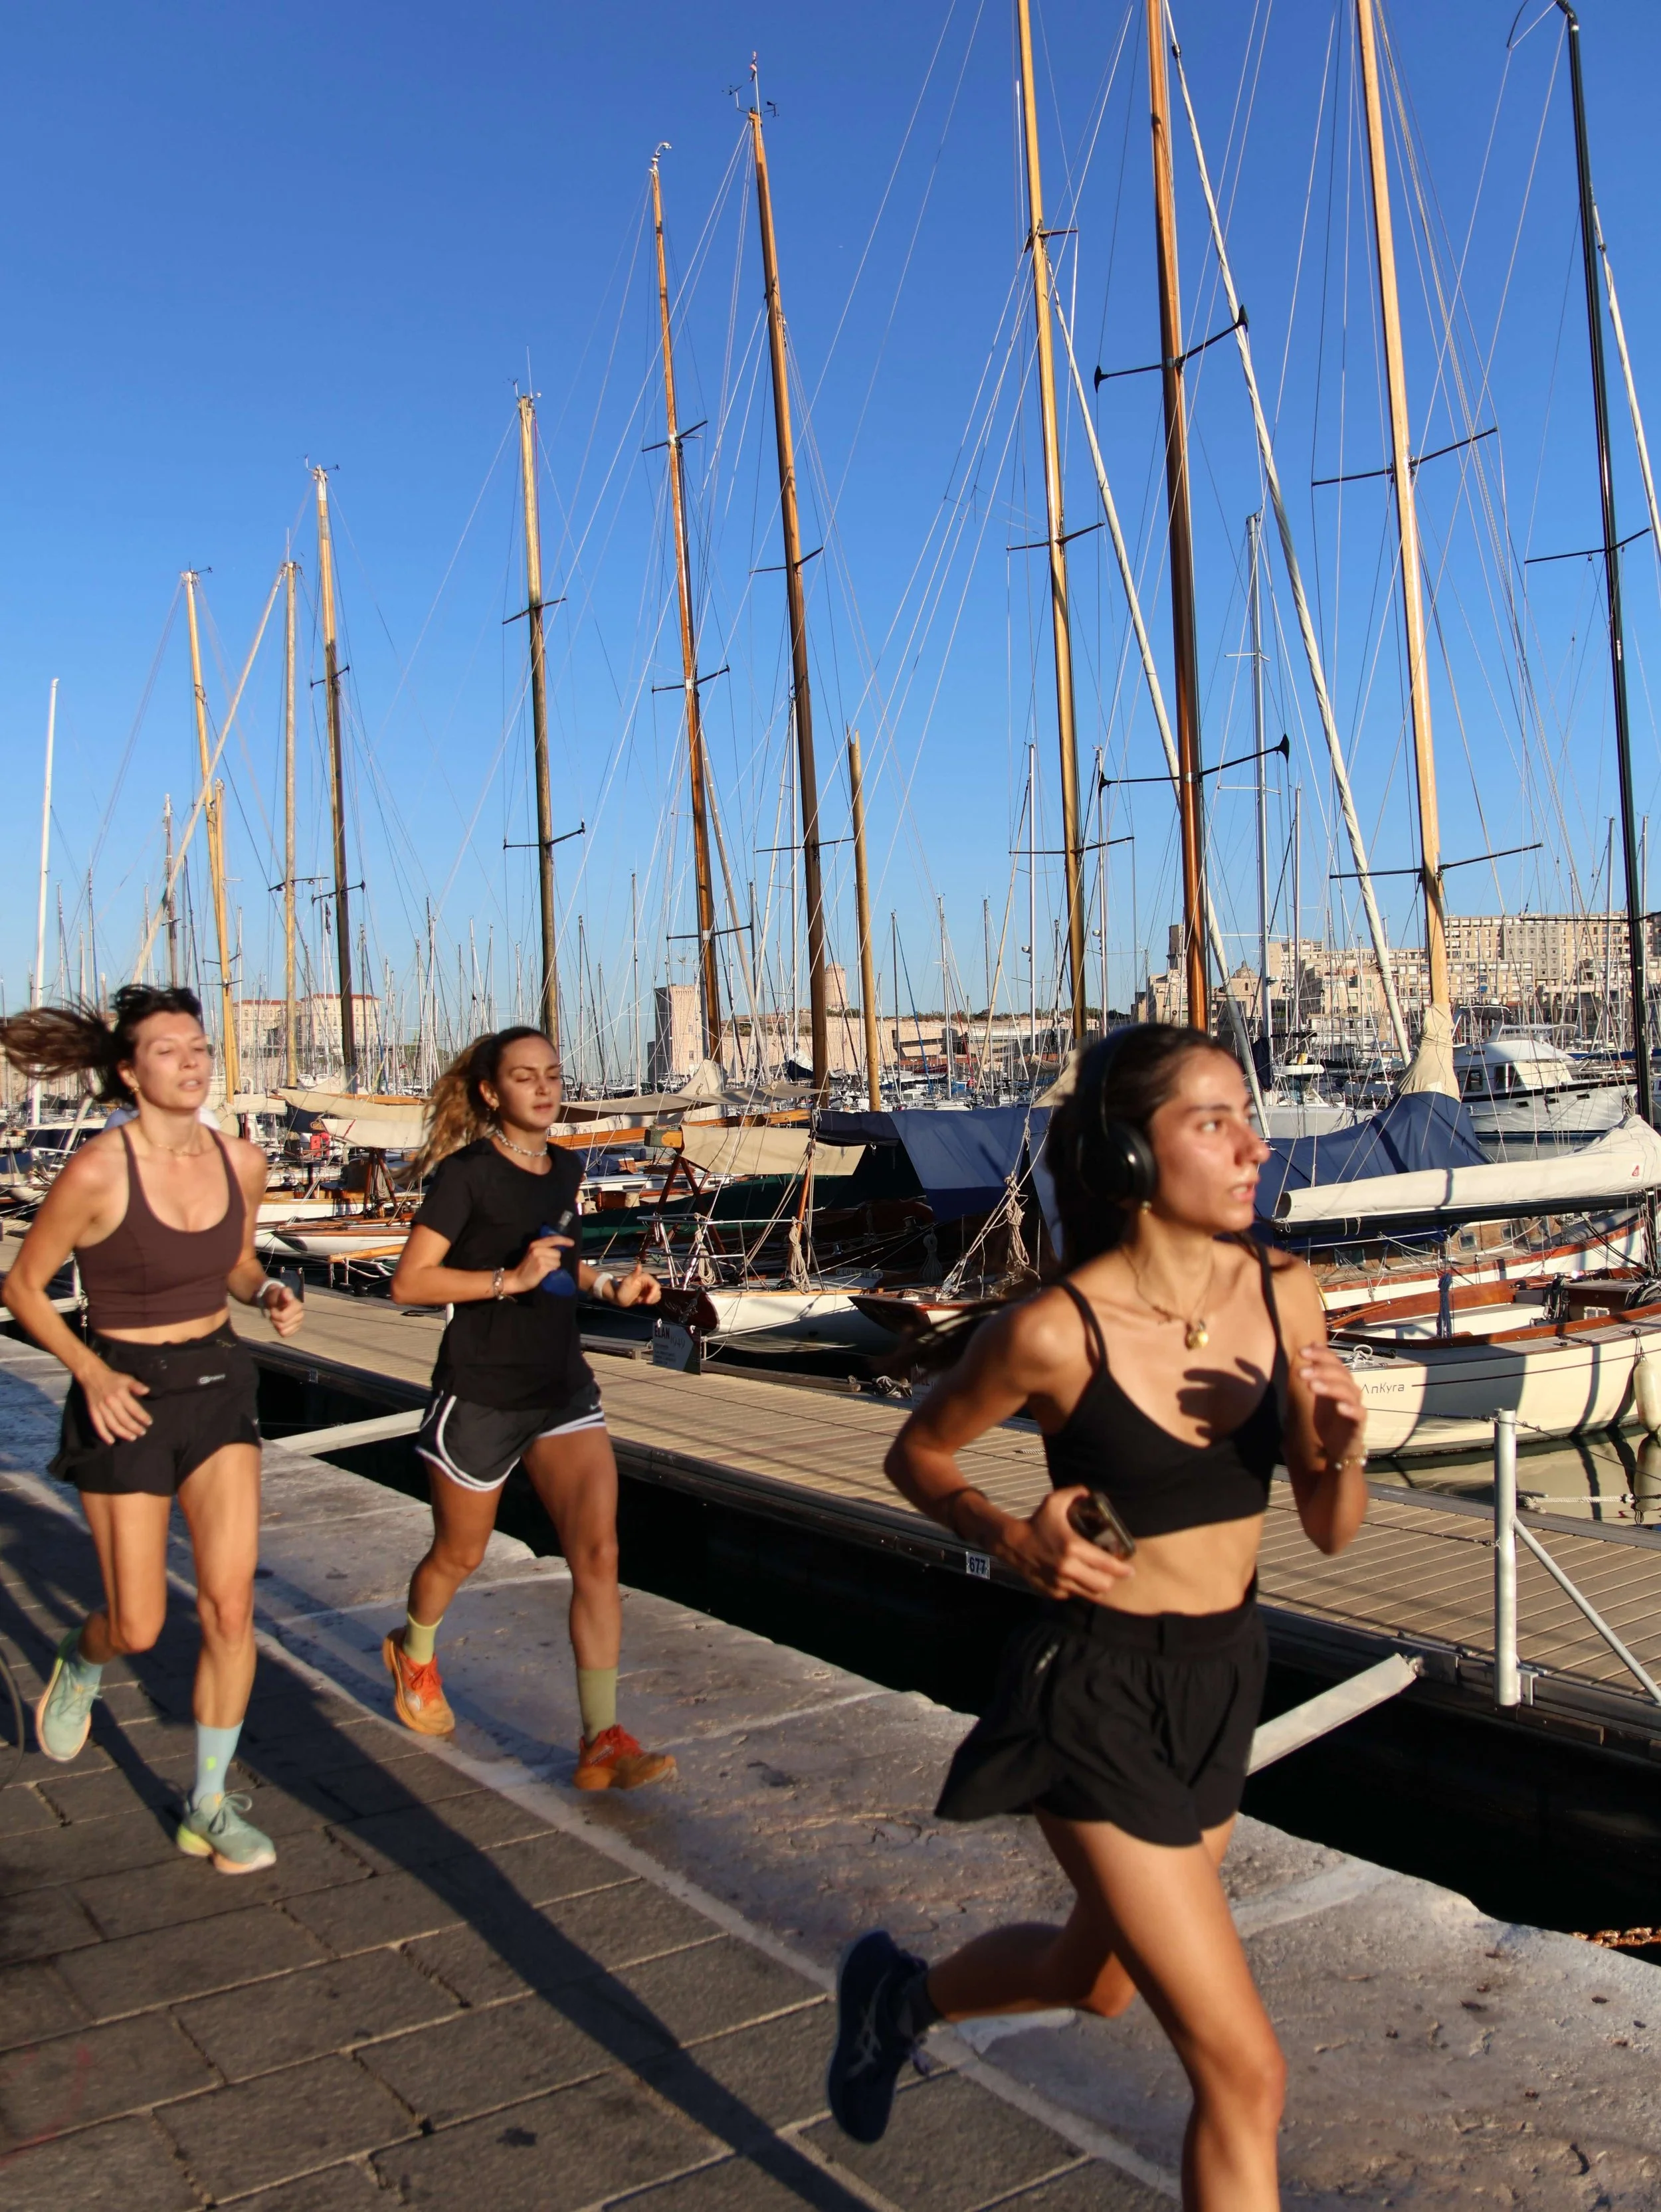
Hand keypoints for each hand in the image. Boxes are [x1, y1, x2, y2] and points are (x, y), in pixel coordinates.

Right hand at [80, 1362, 151, 1444]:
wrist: (93, 1376)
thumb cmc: (113, 1378)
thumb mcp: (127, 1378)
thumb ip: (137, 1386)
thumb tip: (147, 1391)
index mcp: (120, 1394)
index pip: (134, 1409)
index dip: (142, 1417)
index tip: (149, 1423)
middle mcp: (111, 1403)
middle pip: (124, 1419)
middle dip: (134, 1428)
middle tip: (142, 1433)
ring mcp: (101, 1409)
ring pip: (113, 1425)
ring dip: (123, 1433)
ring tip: (132, 1438)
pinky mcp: (93, 1412)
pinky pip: (98, 1426)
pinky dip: (104, 1435)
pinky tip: (111, 1442)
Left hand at [263, 1283, 304, 1338]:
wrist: (278, 1300)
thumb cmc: (277, 1296)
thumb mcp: (277, 1291)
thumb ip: (283, 1293)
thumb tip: (288, 1296)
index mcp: (297, 1306)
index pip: (283, 1318)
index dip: (274, 1314)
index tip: (273, 1308)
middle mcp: (301, 1315)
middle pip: (282, 1325)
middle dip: (274, 1319)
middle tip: (274, 1313)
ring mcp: (299, 1323)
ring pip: (283, 1331)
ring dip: (276, 1325)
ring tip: (277, 1317)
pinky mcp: (296, 1329)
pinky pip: (285, 1334)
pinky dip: (279, 1330)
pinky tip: (280, 1322)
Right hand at [503, 1234, 570, 1295]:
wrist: (517, 1278)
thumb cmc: (527, 1267)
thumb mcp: (534, 1253)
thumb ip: (544, 1248)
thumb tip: (560, 1247)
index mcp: (535, 1244)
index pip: (553, 1239)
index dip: (564, 1240)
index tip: (572, 1243)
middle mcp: (537, 1249)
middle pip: (557, 1252)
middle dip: (555, 1259)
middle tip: (547, 1264)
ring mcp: (539, 1258)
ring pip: (557, 1261)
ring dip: (554, 1266)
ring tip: (546, 1268)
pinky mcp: (542, 1267)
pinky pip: (554, 1267)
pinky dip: (552, 1271)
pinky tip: (545, 1272)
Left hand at [610, 1264, 660, 1308]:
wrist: (618, 1297)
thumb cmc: (621, 1290)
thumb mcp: (627, 1282)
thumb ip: (634, 1274)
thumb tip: (639, 1265)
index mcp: (645, 1277)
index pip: (655, 1285)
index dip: (653, 1293)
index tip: (646, 1301)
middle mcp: (649, 1282)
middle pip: (657, 1291)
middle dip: (652, 1297)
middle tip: (644, 1302)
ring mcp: (649, 1288)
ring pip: (657, 1295)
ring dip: (652, 1299)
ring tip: (642, 1301)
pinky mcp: (648, 1294)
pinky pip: (655, 1298)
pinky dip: (651, 1301)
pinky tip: (643, 1301)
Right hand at [1004, 1487, 1134, 1603]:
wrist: (1013, 1543)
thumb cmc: (1036, 1522)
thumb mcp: (1054, 1502)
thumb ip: (1074, 1493)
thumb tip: (1089, 1491)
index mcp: (1073, 1547)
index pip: (1106, 1564)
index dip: (1123, 1569)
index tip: (1130, 1569)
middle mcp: (1068, 1569)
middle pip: (1103, 1585)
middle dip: (1111, 1579)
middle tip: (1113, 1573)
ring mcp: (1060, 1583)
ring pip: (1090, 1594)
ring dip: (1097, 1586)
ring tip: (1099, 1577)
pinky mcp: (1053, 1591)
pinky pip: (1074, 1594)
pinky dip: (1078, 1588)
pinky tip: (1077, 1577)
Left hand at [1295, 1340, 1365, 1468]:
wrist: (1339, 1446)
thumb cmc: (1329, 1417)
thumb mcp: (1319, 1391)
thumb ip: (1318, 1369)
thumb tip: (1313, 1342)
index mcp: (1340, 1380)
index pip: (1334, 1361)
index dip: (1320, 1354)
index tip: (1302, 1351)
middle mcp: (1350, 1390)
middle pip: (1340, 1374)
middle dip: (1321, 1370)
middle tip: (1301, 1373)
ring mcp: (1356, 1406)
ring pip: (1348, 1392)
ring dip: (1331, 1387)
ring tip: (1313, 1386)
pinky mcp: (1359, 1423)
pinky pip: (1359, 1414)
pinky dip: (1350, 1409)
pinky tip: (1339, 1407)